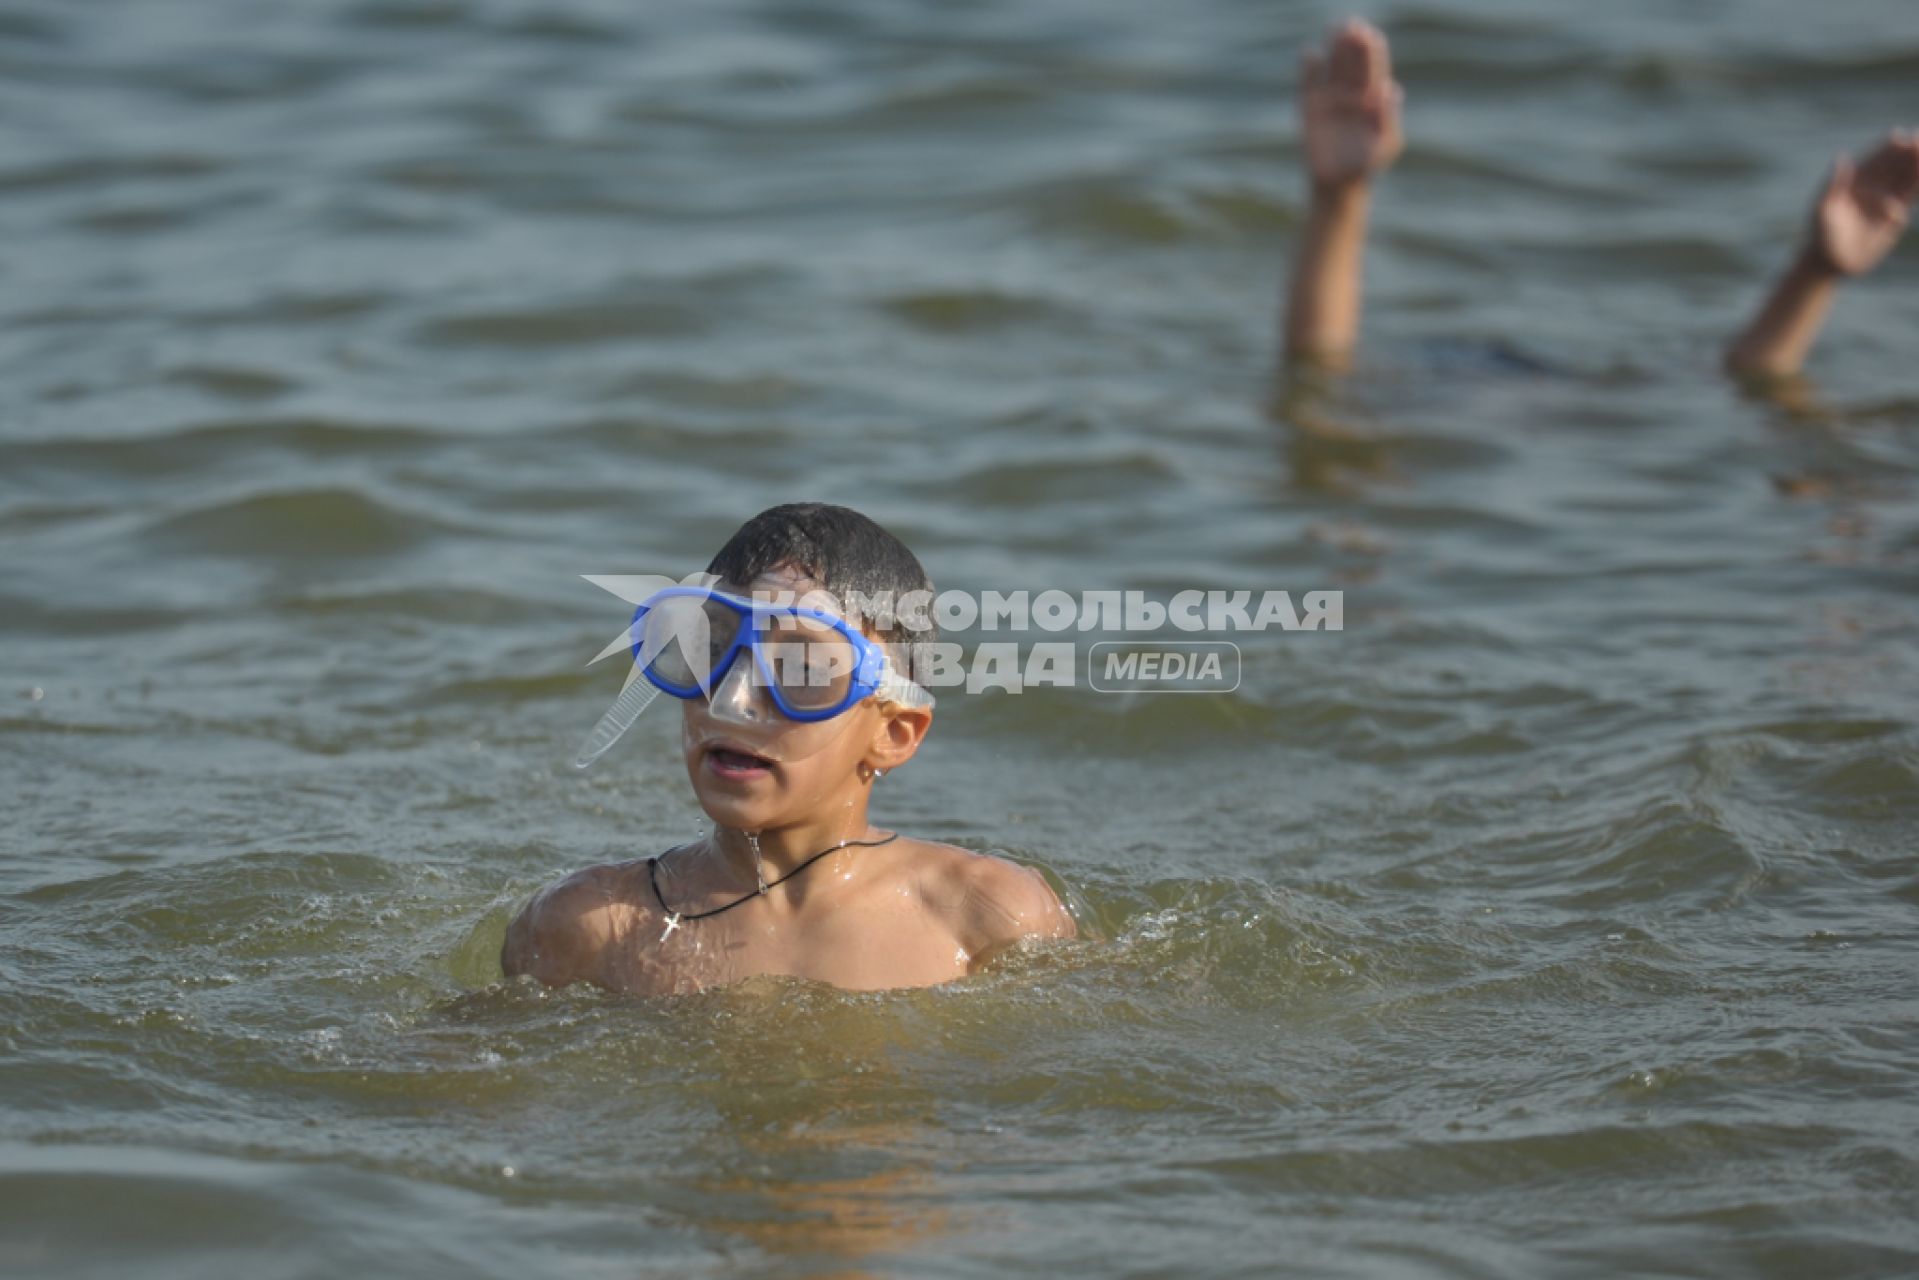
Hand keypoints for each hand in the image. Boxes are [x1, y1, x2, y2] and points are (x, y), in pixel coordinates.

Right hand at [1299, 19, 1403, 190]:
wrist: (1339, 185)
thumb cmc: (1368, 166)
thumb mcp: (1387, 144)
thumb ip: (1389, 118)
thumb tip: (1391, 89)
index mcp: (1373, 96)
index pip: (1373, 65)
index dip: (1371, 48)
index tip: (1368, 35)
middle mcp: (1351, 92)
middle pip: (1352, 59)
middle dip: (1352, 41)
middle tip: (1350, 24)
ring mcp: (1330, 98)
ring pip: (1332, 64)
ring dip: (1333, 46)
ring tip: (1333, 29)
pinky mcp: (1310, 108)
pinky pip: (1308, 82)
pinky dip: (1309, 68)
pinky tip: (1311, 54)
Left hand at [1808, 130, 1918, 276]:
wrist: (1830, 261)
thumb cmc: (1821, 233)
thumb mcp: (1823, 208)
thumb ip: (1833, 184)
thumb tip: (1842, 157)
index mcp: (1855, 180)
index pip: (1875, 159)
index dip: (1888, 147)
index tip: (1899, 136)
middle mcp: (1873, 186)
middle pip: (1895, 164)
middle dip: (1908, 152)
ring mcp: (1886, 199)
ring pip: (1906, 178)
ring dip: (1917, 166)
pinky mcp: (1895, 215)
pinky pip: (1910, 196)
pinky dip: (1918, 185)